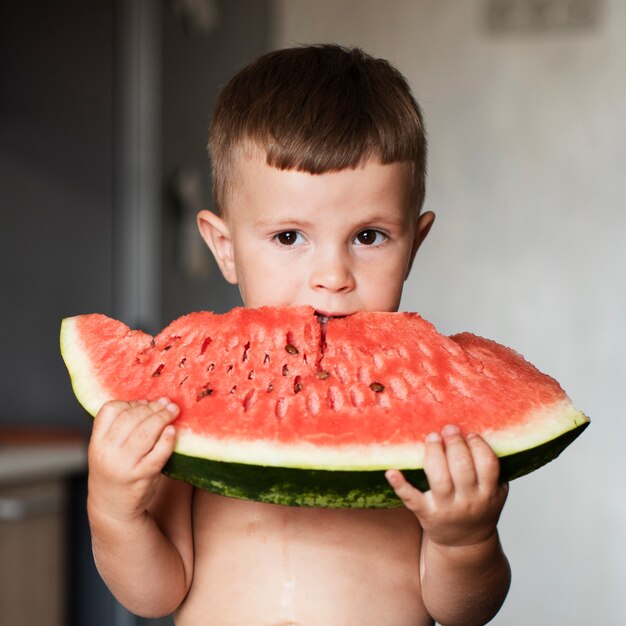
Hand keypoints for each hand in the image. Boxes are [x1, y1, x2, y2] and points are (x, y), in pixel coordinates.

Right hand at [87, 398, 178, 522]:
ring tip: (173, 411)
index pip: (110, 410)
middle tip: (166, 403)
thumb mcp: (106, 448)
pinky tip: (173, 431)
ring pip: (145, 432)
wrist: (112, 507)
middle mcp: (107, 453)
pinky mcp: (142, 476)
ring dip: (162, 417)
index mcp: (97, 442)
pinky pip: (158, 453)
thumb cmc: (114, 470)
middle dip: (152, 407)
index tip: (145, 403)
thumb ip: (120, 427)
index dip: (130, 402)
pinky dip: (167, 440)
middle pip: (131, 418)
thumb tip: (150, 401)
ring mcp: (124, 465)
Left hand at [386, 425, 507, 547]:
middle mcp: (467, 501)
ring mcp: (445, 508)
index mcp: (488, 494)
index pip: (487, 465)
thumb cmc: (478, 507)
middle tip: (449, 429)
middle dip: (455, 444)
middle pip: (462, 468)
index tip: (470, 434)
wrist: (464, 544)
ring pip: (439, 478)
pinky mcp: (425, 513)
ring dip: (434, 454)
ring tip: (432, 437)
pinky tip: (391, 471)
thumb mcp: (494, 492)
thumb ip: (491, 468)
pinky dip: (400, 485)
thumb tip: (479, 430)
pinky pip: (411, 498)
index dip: (478, 446)